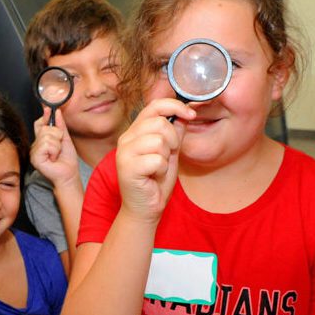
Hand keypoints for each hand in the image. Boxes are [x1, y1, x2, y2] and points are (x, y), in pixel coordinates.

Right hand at [31, 107, 80, 188]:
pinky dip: (54, 150)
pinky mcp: (35, 158)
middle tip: (59, 148)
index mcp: (41, 140)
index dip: (45, 116)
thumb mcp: (66, 139)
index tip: (49, 109)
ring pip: (47, 136)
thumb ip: (61, 125)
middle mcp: (36, 145)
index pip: (39, 123)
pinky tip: (53, 158)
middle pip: (45, 128)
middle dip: (57, 136)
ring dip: (57, 145)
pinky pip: (46, 145)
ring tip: (57, 154)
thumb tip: (57, 112)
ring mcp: (34, 152)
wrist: (69, 174)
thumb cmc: (67, 160)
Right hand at [115, 98, 194, 221]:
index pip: (154, 106)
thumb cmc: (156, 181)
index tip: (190, 115)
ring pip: (159, 140)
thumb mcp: (170, 152)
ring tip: (159, 167)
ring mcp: (124, 152)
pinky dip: (162, 170)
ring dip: (166, 156)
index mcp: (135, 131)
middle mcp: (126, 138)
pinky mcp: (127, 167)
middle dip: (173, 140)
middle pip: (159, 123)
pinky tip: (154, 176)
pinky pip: (156, 159)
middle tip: (168, 155)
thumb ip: (175, 132)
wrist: (145, 208)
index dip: (175, 106)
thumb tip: (185, 113)